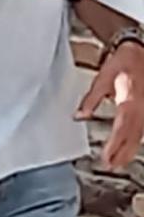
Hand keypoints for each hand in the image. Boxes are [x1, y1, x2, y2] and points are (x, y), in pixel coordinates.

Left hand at [79, 42, 143, 167]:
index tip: (106, 159)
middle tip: (111, 167)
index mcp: (130, 102)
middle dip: (122, 153)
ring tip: (119, 162)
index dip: (114, 147)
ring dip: (130, 149)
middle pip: (133, 137)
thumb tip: (79, 116)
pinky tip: (131, 147)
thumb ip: (91, 100)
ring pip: (140, 134)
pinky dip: (136, 139)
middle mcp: (142, 108)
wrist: (139, 50)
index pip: (122, 130)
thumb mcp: (102, 79)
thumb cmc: (123, 62)